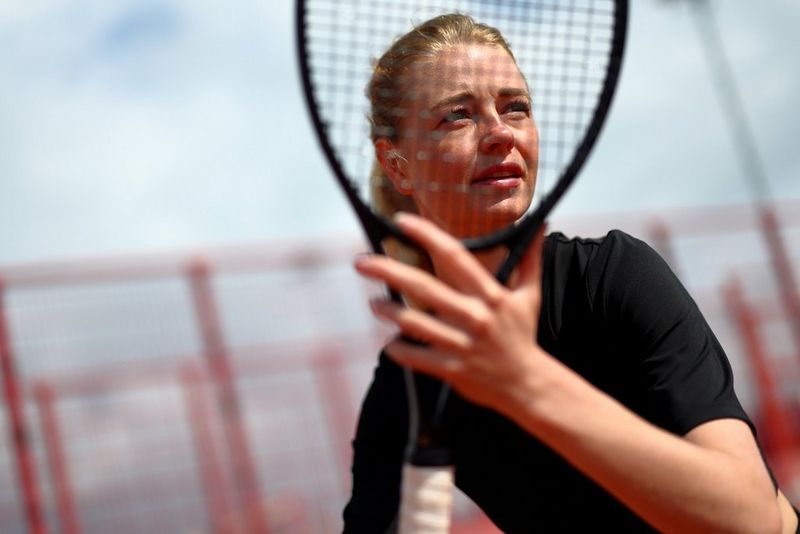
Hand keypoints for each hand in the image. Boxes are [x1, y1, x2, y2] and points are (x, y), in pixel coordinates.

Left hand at [354, 213, 549, 413]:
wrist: (528, 385)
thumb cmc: (523, 336)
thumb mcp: (530, 296)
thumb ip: (530, 259)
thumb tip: (540, 225)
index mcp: (490, 295)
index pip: (454, 257)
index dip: (427, 236)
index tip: (402, 221)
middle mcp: (474, 316)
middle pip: (423, 287)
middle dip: (388, 271)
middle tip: (361, 262)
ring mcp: (461, 344)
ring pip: (413, 323)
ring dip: (388, 312)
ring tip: (374, 304)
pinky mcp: (451, 368)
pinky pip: (416, 357)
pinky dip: (398, 350)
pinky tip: (390, 343)